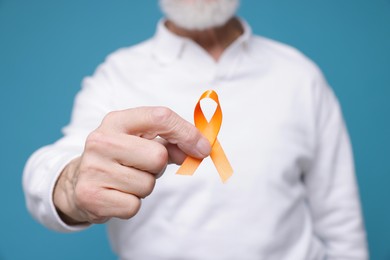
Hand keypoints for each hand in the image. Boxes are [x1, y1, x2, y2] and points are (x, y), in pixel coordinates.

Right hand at [53, 107, 210, 223]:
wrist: (77, 182)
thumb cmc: (118, 158)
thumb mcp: (140, 141)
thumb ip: (171, 142)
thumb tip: (200, 150)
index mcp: (116, 121)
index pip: (160, 117)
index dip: (187, 133)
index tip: (203, 148)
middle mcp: (101, 140)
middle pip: (158, 156)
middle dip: (158, 167)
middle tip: (141, 167)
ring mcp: (93, 168)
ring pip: (147, 184)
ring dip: (144, 186)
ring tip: (125, 180)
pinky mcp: (91, 196)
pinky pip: (134, 206)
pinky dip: (131, 204)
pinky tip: (117, 195)